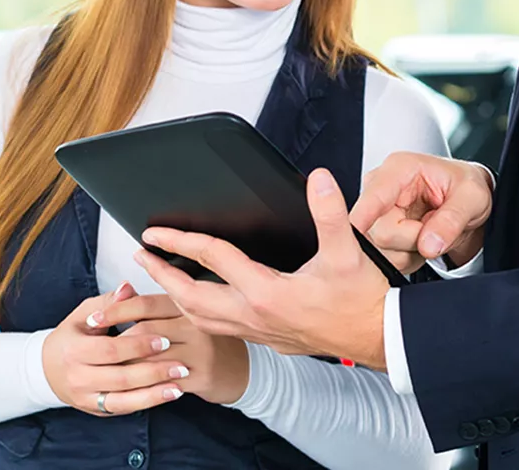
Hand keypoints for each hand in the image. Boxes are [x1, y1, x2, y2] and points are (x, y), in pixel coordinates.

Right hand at [42, 282, 188, 415]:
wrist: (47, 369)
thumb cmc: (72, 336)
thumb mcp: (84, 313)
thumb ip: (108, 301)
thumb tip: (128, 288)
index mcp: (74, 350)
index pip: (111, 350)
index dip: (138, 346)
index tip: (165, 340)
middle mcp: (77, 378)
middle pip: (120, 377)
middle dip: (152, 372)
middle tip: (181, 365)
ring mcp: (85, 398)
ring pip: (122, 400)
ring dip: (153, 395)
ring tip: (179, 386)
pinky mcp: (94, 409)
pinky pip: (121, 409)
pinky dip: (144, 403)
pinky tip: (165, 395)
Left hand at [97, 293, 249, 404]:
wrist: (243, 369)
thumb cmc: (208, 340)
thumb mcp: (187, 314)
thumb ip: (156, 304)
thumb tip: (122, 289)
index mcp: (190, 303)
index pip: (147, 303)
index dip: (116, 310)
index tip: (91, 318)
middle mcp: (196, 323)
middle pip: (145, 331)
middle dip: (114, 342)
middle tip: (90, 349)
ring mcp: (200, 350)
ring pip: (150, 359)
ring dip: (124, 367)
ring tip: (105, 369)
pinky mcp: (201, 375)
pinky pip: (162, 383)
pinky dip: (141, 387)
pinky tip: (127, 388)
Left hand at [134, 168, 389, 368]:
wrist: (377, 336)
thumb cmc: (361, 299)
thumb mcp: (347, 251)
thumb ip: (330, 212)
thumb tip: (318, 179)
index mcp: (267, 291)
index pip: (213, 259)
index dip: (181, 240)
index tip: (155, 232)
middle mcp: (254, 315)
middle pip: (192, 296)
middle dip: (163, 275)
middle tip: (142, 256)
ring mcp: (258, 331)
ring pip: (202, 318)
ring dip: (177, 297)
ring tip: (163, 279)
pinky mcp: (266, 339)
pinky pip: (218, 328)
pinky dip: (198, 313)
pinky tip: (203, 304)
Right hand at [351, 153, 493, 271]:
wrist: (465, 201)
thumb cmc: (465, 188)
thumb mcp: (472, 197)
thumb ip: (451, 220)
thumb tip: (429, 244)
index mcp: (401, 168)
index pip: (375, 195)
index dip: (364, 214)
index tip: (355, 230)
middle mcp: (381, 187)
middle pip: (380, 232)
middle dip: (412, 241)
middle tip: (435, 230)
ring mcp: (375, 211)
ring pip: (381, 250)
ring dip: (410, 252)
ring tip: (429, 234)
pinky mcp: (375, 230)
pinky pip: (384, 258)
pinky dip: (406, 258)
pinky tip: (419, 242)